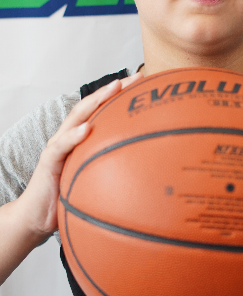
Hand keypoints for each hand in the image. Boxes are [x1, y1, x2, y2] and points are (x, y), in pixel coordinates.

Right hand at [19, 73, 142, 240]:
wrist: (38, 217)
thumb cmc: (68, 195)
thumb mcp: (98, 180)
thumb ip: (116, 170)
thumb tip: (151, 172)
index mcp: (82, 138)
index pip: (102, 110)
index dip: (121, 95)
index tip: (145, 84)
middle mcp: (70, 136)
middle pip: (92, 105)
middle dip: (113, 89)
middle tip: (135, 78)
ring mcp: (58, 146)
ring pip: (77, 117)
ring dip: (95, 101)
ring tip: (113, 89)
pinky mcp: (48, 161)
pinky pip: (61, 146)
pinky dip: (73, 136)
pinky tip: (86, 129)